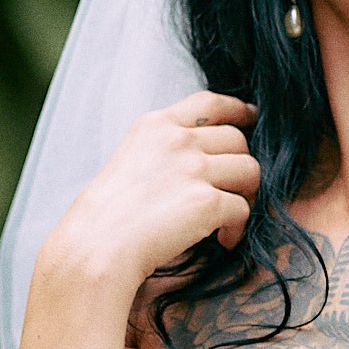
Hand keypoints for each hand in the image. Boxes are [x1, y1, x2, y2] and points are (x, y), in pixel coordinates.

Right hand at [36, 92, 260, 298]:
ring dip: (246, 195)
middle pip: (237, 140)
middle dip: (240, 166)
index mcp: (156, 125)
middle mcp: (177, 140)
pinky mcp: (206, 202)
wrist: (97, 246)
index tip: (251, 118)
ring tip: (228, 217)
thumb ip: (166, 148)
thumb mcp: (132, 158)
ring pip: (249, 171)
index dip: (238, 110)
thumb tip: (209, 155)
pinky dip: (238, 228)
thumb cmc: (108, 214)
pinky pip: (243, 209)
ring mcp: (193, 169)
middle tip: (233, 192)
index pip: (210, 103)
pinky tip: (223, 240)